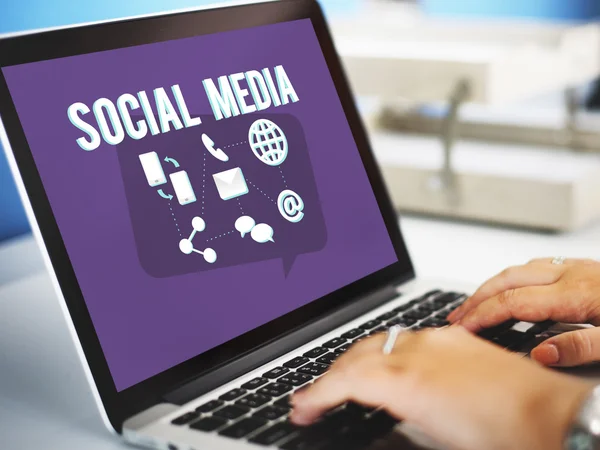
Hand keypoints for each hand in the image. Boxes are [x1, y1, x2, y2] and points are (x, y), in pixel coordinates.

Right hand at [290, 328, 590, 449]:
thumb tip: (371, 409)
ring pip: (377, 340)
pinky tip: (382, 365)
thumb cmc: (503, 436)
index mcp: (407, 380)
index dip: (314, 395)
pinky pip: (404, 337)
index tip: (301, 407)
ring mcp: (436, 337)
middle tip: (312, 397)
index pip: (343, 380)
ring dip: (353, 361)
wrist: (552, 414)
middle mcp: (417, 350)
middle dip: (327, 376)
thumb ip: (394, 413)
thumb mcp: (433, 434)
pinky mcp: (453, 335)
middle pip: (354, 355)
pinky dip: (382, 352)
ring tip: (340, 381)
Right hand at [448, 258, 599, 366]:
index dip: (482, 315)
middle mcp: (572, 275)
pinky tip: (514, 289)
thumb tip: (541, 354)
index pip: (512, 301)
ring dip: (493, 286)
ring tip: (476, 303)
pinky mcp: (586, 269)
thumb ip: (581, 348)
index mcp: (576, 293)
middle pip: (508, 279)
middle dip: (477, 298)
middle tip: (457, 316)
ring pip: (521, 270)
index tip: (463, 328)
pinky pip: (538, 267)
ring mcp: (578, 268)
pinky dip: (514, 278)